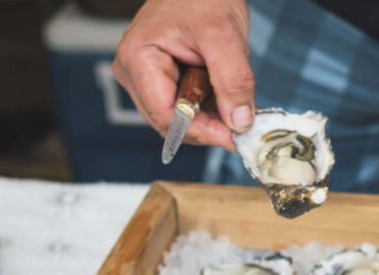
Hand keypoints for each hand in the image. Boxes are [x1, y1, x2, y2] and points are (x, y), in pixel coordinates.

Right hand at [113, 0, 253, 150]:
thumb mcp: (224, 35)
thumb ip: (232, 80)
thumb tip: (240, 123)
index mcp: (138, 60)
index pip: (166, 117)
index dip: (202, 132)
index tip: (235, 136)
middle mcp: (135, 74)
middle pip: (172, 123)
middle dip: (209, 127)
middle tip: (243, 123)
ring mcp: (147, 79)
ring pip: (182, 119)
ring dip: (212, 118)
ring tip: (237, 100)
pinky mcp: (163, 81)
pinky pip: (188, 108)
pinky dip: (212, 109)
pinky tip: (229, 97)